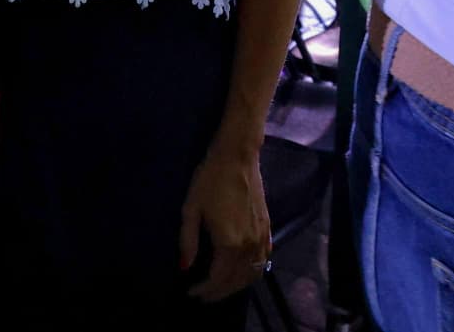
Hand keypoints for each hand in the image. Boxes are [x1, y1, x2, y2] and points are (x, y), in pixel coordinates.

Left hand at [179, 145, 270, 301]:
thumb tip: (185, 267)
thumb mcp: (191, 208)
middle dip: (219, 292)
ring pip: (252, 275)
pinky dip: (252, 274)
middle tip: (203, 295)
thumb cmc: (209, 179)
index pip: (218, 278)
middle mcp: (249, 246)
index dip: (204, 289)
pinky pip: (263, 262)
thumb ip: (188, 240)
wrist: (237, 158)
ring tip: (219, 287)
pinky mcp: (268, 231)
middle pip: (236, 281)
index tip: (191, 292)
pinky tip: (241, 272)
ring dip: (236, 286)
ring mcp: (261, 239)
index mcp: (229, 242)